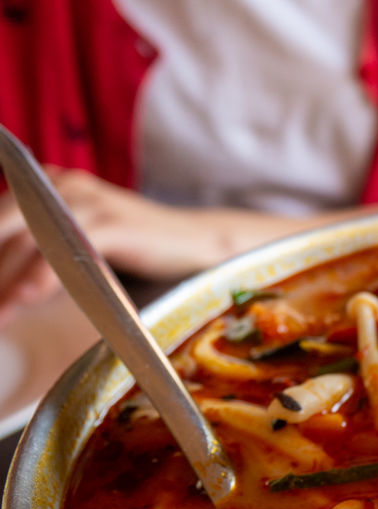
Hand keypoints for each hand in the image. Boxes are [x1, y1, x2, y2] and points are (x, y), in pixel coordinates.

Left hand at [0, 167, 329, 327]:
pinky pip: (64, 249)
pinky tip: (27, 299)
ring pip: (26, 238)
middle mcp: (63, 185)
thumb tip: (10, 278)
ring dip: (5, 280)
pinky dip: (41, 277)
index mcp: (53, 184)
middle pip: (3, 224)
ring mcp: (86, 201)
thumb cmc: (145, 248)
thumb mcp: (87, 240)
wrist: (202, 243)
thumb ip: (50, 244)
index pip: (1, 215)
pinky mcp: (111, 223)